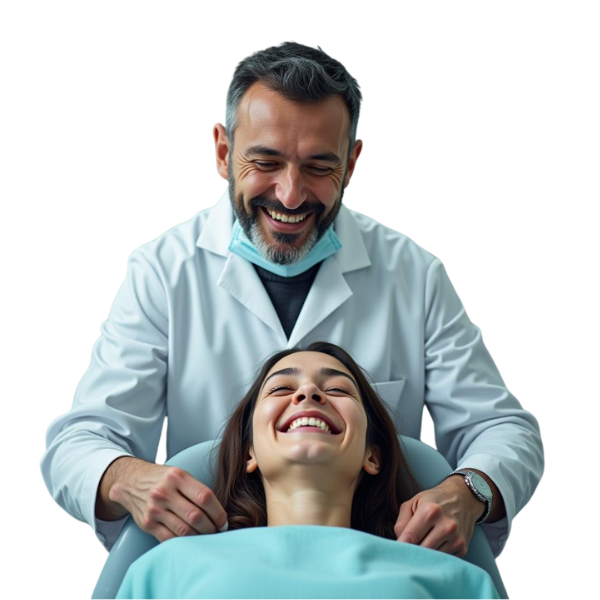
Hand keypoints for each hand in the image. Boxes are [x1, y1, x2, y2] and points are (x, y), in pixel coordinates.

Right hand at [107, 458, 228, 542]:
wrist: (132, 483)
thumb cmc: (163, 479)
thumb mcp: (180, 475)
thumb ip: (196, 490)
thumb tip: (218, 513)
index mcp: (177, 477)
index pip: (204, 497)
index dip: (218, 512)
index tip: (224, 521)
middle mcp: (164, 492)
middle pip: (195, 516)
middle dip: (211, 527)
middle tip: (218, 532)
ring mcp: (155, 509)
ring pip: (184, 530)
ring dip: (199, 537)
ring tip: (207, 538)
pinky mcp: (148, 524)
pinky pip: (170, 539)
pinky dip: (184, 543)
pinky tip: (191, 541)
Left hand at [393, 476, 483, 556]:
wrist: (463, 497)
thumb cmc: (433, 500)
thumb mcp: (413, 503)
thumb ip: (402, 522)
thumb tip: (400, 543)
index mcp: (430, 511)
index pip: (410, 538)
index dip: (400, 546)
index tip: (395, 551)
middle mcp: (446, 525)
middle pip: (421, 550)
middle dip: (412, 551)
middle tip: (407, 549)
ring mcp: (456, 538)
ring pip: (432, 558)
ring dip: (424, 555)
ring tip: (422, 543)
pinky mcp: (463, 548)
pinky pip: (442, 560)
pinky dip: (436, 556)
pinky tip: (435, 544)